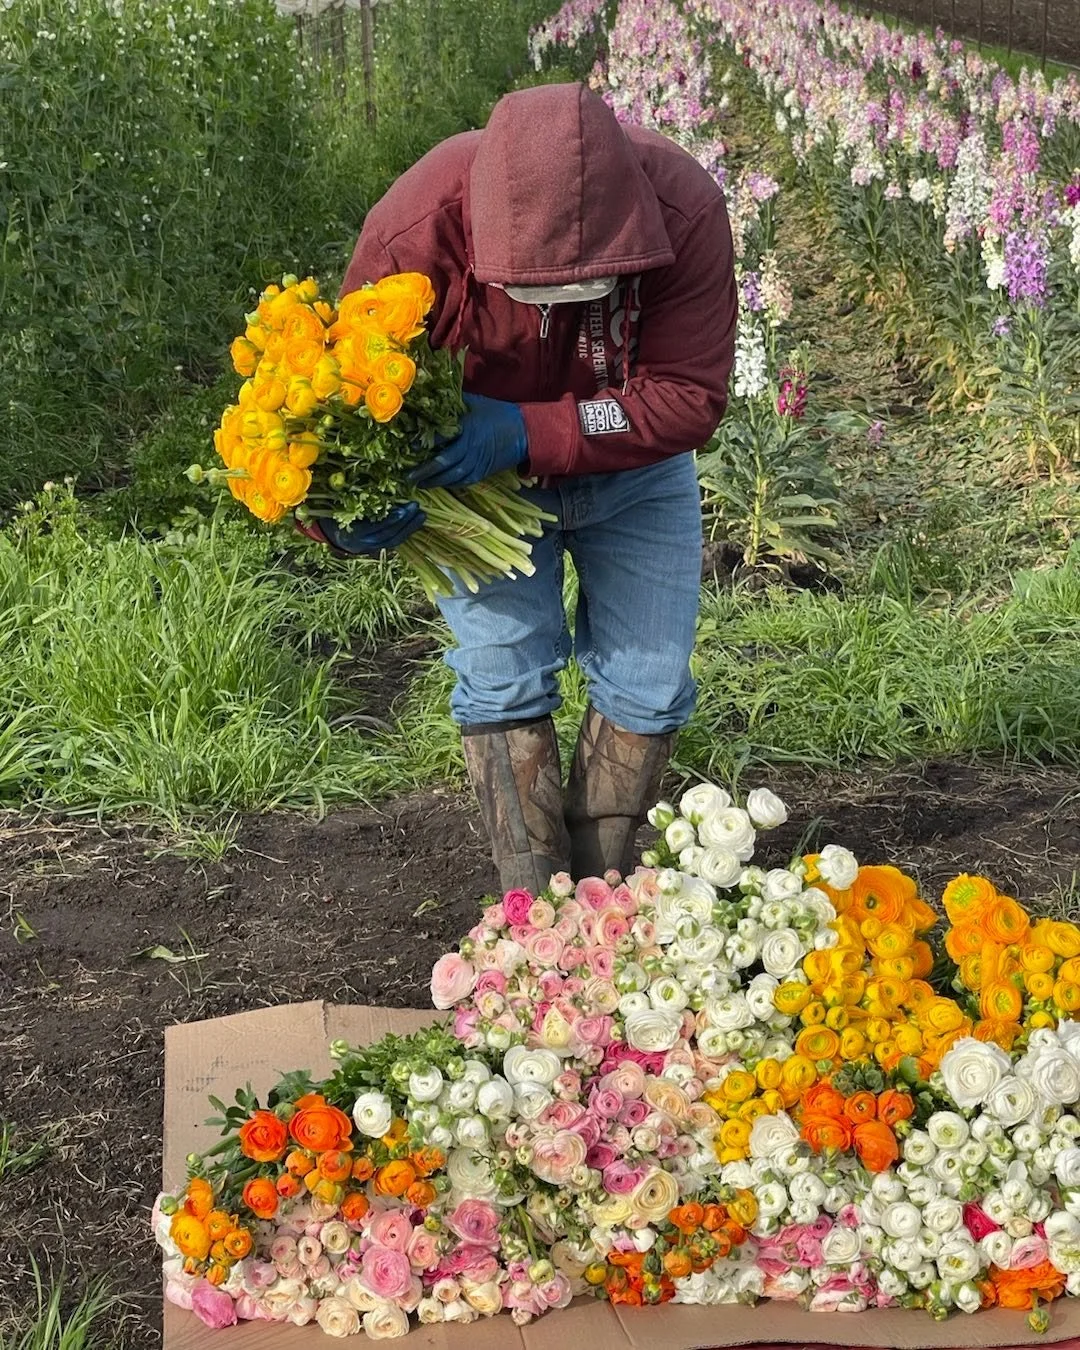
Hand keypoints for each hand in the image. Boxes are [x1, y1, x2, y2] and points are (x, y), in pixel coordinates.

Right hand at [295, 502, 424, 556]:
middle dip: (405, 523)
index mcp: (350, 533)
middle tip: (417, 508)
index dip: (391, 519)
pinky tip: (414, 522)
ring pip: (392, 540)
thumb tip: (364, 474)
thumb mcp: (336, 502)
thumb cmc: (330, 510)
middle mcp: (361, 544)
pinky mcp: (375, 547)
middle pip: (388, 535)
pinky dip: (405, 532)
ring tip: (421, 515)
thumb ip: (349, 494)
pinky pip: (392, 541)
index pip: (375, 528)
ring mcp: (368, 548)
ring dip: (409, 528)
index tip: (404, 508)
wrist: (326, 531)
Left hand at [409, 392, 526, 488]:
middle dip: (425, 471)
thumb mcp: (475, 402)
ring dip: (435, 481)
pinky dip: (450, 484)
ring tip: (420, 484)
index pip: (441, 437)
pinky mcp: (483, 472)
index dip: (425, 442)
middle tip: (409, 477)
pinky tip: (438, 484)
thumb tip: (432, 396)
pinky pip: (463, 481)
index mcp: (467, 428)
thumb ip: (454, 402)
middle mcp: (471, 447)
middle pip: (444, 462)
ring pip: (453, 476)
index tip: (410, 446)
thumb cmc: (497, 413)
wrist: (523, 431)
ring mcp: (477, 462)